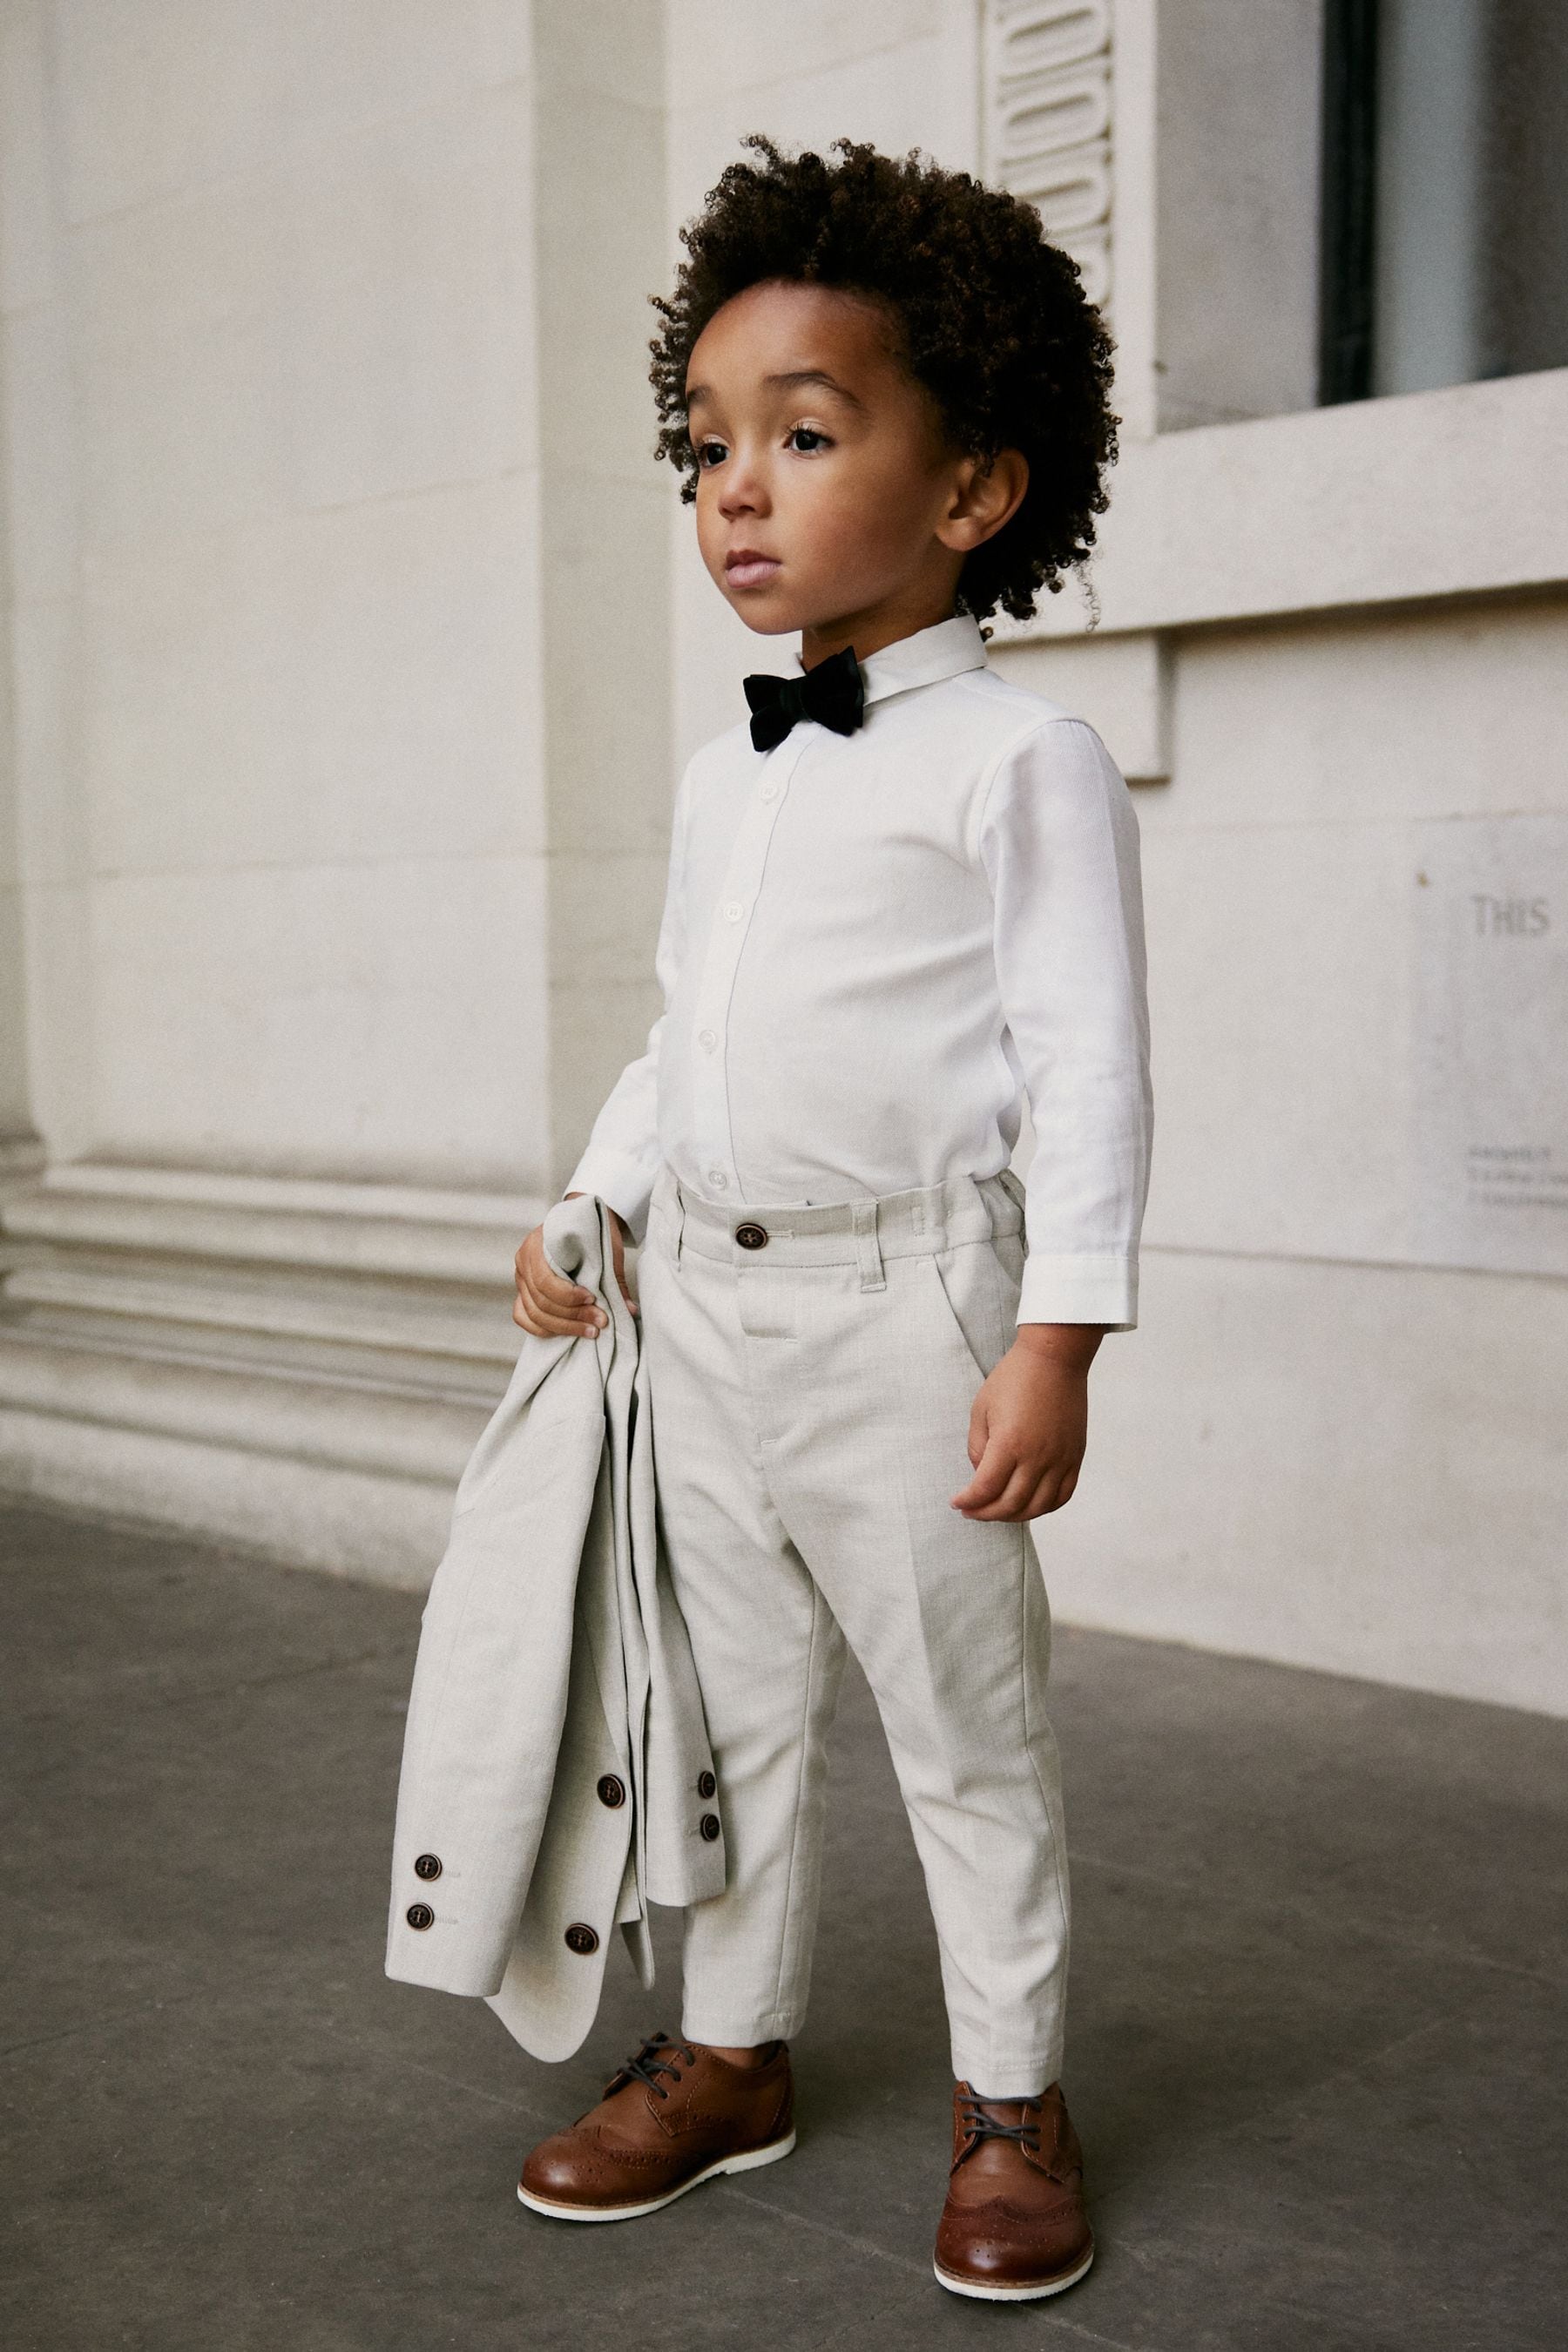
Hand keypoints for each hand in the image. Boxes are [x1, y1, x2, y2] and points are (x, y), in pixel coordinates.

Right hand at [512, 1194, 634, 1337]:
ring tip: (590, 1331)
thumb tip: (629, 1310)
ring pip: (534, 1313)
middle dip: (572, 1316)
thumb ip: (615, 1279)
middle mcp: (524, 1261)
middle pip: (540, 1301)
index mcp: (538, 1244)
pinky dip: (544, 1329)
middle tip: (599, 1322)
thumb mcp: (606, 1249)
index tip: (592, 1298)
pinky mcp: (523, 1292)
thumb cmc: (592, 1232)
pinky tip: (567, 1332)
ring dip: (563, 1327)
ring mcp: (521, 1278)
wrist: (582, 1221)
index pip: (544, 1280)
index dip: (568, 1296)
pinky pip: (524, 1317)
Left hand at [949, 1323, 1104, 1520]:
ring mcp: (1060, 1459)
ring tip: (997, 1511)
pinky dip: (1044, 1507)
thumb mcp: (981, 1409)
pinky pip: (1063, 1495)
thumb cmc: (1014, 1378)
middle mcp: (1038, 1457)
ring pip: (1038, 1507)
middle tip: (971, 1511)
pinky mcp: (1075, 1456)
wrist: (1054, 1358)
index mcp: (1010, 1443)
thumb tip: (982, 1476)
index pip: (985, 1489)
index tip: (957, 1503)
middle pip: (1010, 1504)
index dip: (968, 1502)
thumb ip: (978, 1447)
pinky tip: (1028, 1505)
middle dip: (985, 1514)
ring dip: (1014, 1516)